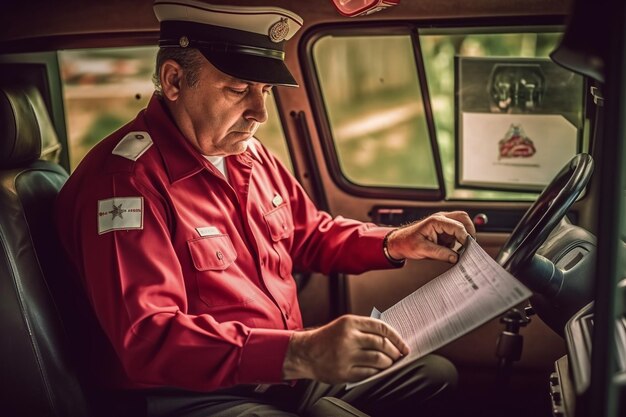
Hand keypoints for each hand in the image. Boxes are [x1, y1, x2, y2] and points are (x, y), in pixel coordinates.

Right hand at [282, 315, 408, 383]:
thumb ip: (364, 329)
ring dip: (388, 363)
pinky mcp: (344, 372)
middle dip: (394, 352)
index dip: (396, 337)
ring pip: (378, 360)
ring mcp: (346, 356)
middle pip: (381, 344)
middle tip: (398, 356)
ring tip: (389, 363)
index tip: (403, 345)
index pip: (381, 327)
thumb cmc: (327, 339)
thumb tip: (391, 340)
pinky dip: (377, 373)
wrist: (305, 353)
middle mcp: (348, 337)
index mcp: (350, 322)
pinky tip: (378, 371)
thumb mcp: (343, 326)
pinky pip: (369, 373)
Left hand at [386, 211, 475, 263]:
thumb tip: (456, 257)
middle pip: (463, 218)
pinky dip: (458, 241)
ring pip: (462, 224)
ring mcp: (443, 223)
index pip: (457, 226)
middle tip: (470, 246)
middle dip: (469, 231)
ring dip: (463, 236)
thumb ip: (440, 253)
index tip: (467, 249)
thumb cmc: (408, 243)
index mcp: (435, 221)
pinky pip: (456, 233)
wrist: (399, 242)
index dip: (465, 237)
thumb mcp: (423, 250)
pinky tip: (450, 250)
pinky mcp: (443, 230)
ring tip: (459, 250)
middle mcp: (441, 219)